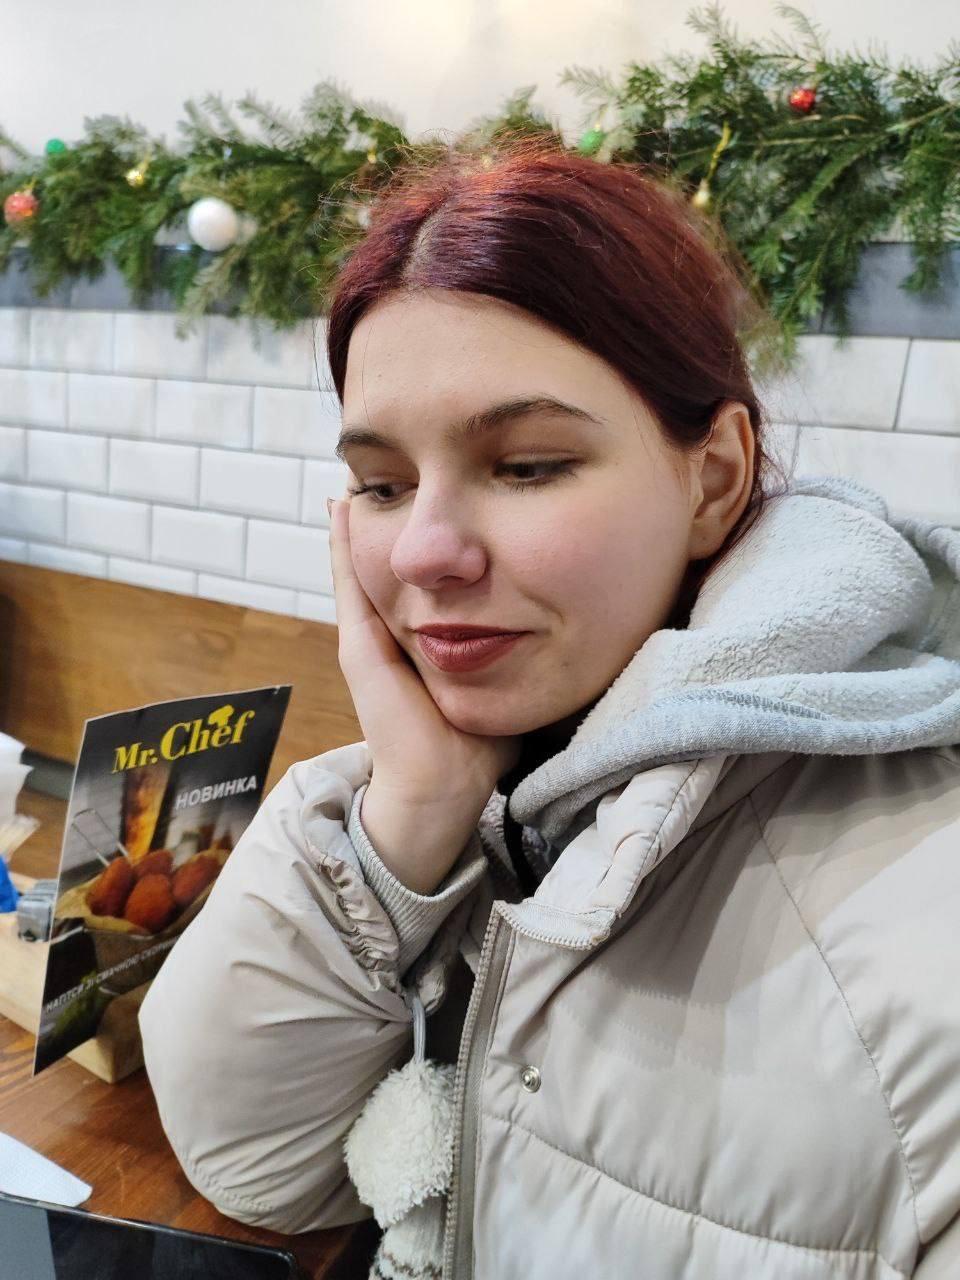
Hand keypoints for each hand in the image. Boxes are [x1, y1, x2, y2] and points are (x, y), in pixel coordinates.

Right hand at [328, 497, 520, 890]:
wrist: (443, 787)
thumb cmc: (479, 745)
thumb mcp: (504, 680)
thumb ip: (519, 652)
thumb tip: (560, 623)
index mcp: (425, 642)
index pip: (425, 580)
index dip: (427, 539)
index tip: (433, 495)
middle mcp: (393, 635)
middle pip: (388, 563)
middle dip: (390, 519)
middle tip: (386, 469)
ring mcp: (369, 639)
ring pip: (362, 564)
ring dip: (361, 520)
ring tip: (357, 474)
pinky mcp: (360, 648)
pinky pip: (349, 584)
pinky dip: (343, 545)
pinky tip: (344, 506)